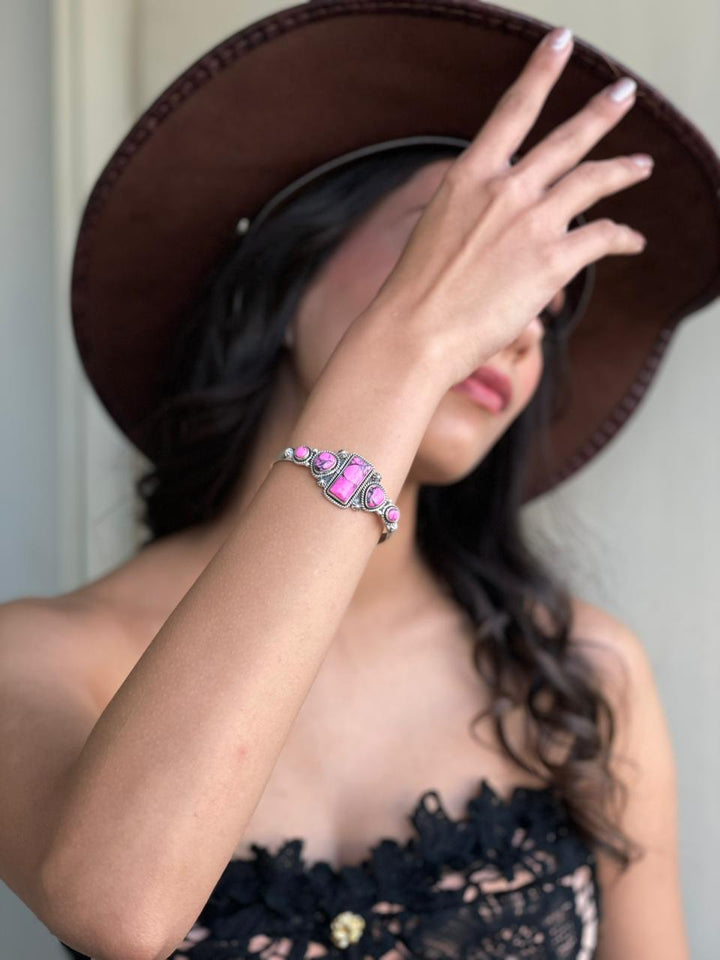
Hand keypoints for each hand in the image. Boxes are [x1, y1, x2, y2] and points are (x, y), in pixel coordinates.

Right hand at [366, 27, 652, 390]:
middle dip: (601, 112)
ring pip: (594, 181)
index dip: (540, 72)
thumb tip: (505, 219)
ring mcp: (532, 222)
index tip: (560, 43)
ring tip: (641, 165)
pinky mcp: (553, 260)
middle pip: (567, 139)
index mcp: (469, 176)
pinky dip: (623, 237)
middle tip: (622, 93)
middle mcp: (505, 189)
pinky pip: (603, 237)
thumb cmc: (417, 293)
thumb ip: (475, 211)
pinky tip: (632, 241)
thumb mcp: (436, 230)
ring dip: (624, 170)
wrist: (415, 332)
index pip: (512, 111)